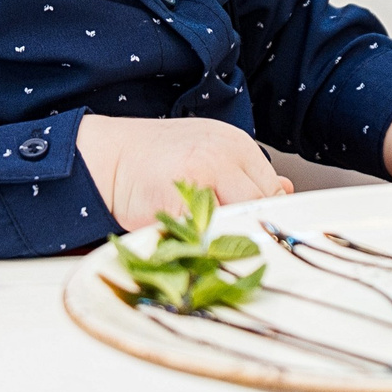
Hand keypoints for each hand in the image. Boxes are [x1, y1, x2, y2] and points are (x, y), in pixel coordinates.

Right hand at [77, 114, 288, 229]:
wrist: (106, 157)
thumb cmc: (154, 158)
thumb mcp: (207, 152)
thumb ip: (244, 173)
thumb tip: (285, 190)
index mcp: (235, 143)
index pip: (272, 191)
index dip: (263, 216)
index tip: (253, 233)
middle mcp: (224, 155)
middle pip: (261, 207)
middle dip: (248, 229)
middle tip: (234, 247)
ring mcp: (202, 177)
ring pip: (238, 224)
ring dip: (228, 240)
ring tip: (212, 247)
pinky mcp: (179, 203)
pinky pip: (206, 237)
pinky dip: (202, 247)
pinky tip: (192, 246)